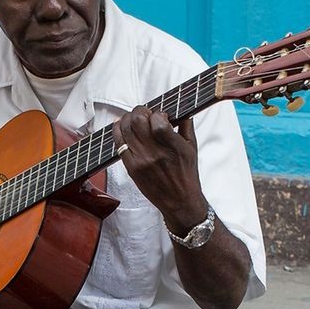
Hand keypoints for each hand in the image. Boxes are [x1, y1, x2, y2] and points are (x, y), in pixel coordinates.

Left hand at [114, 106, 207, 233]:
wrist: (179, 201)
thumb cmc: (187, 175)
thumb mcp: (192, 147)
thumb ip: (186, 125)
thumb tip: (180, 108)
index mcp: (172, 146)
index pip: (157, 119)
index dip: (157, 113)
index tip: (160, 115)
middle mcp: (155, 153)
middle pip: (137, 120)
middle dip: (140, 111)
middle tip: (145, 113)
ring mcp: (140, 161)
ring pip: (125, 129)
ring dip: (128, 119)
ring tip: (134, 119)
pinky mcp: (131, 168)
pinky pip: (118, 144)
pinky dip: (118, 131)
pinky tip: (121, 127)